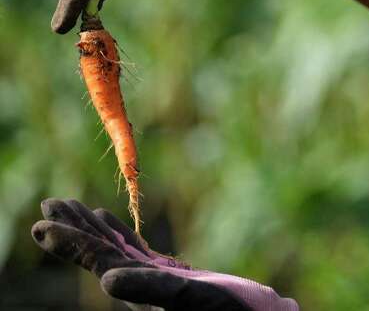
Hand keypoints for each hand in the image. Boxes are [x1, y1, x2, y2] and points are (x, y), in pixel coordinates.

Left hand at [31, 198, 297, 310]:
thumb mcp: (192, 298)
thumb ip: (151, 290)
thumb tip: (106, 281)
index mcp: (140, 290)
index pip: (98, 260)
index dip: (70, 242)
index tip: (41, 224)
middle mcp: (141, 285)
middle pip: (99, 252)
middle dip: (74, 228)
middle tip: (49, 203)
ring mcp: (155, 279)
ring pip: (113, 248)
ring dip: (90, 228)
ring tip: (69, 205)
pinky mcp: (172, 275)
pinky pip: (135, 250)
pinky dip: (119, 233)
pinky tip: (107, 219)